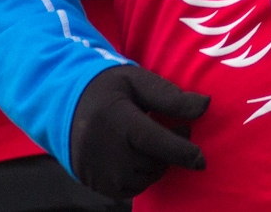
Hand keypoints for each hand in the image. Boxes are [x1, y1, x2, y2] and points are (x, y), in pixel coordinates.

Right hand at [69, 65, 209, 198]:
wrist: (64, 101)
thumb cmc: (108, 88)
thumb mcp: (138, 81)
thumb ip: (171, 97)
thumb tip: (206, 106)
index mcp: (117, 119)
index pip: (155, 141)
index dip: (182, 152)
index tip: (202, 160)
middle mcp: (104, 149)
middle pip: (153, 162)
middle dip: (172, 150)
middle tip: (178, 129)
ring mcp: (96, 170)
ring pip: (144, 179)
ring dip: (157, 164)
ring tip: (154, 140)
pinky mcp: (92, 183)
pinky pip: (129, 190)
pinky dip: (141, 176)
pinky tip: (138, 155)